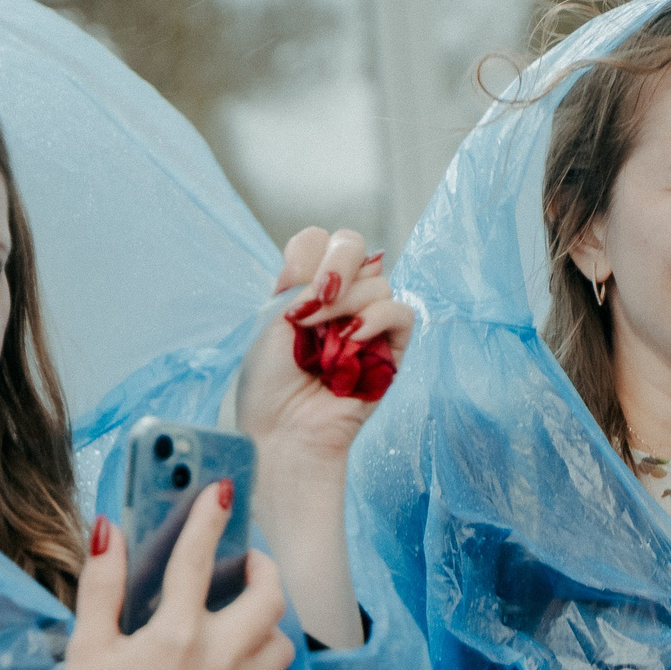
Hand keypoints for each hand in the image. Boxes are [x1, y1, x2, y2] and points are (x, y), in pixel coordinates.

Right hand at [0, 484, 296, 669]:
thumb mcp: (87, 645)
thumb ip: (102, 583)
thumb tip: (109, 528)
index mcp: (177, 634)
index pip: (200, 559)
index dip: (211, 517)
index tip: (222, 491)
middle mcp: (217, 662)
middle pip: (271, 600)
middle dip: (265, 570)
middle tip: (247, 561)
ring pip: (281, 647)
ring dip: (268, 624)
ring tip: (242, 615)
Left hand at [236, 227, 410, 472]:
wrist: (282, 429)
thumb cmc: (269, 383)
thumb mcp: (272, 319)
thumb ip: (305, 280)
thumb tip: (350, 262)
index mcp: (305, 288)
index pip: (319, 240)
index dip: (310, 254)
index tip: (291, 288)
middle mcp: (338, 300)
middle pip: (353, 245)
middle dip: (336, 264)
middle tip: (318, 299)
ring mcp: (366, 321)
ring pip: (377, 280)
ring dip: (349, 303)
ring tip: (327, 340)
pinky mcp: (391, 349)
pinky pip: (401, 313)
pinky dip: (378, 319)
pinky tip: (353, 338)